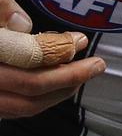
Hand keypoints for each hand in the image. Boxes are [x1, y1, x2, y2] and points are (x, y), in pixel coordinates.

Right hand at [0, 0, 105, 117]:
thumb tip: (24, 25)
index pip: (26, 58)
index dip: (58, 51)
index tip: (81, 41)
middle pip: (29, 88)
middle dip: (68, 78)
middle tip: (97, 65)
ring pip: (21, 107)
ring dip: (56, 94)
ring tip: (82, 77)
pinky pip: (11, 110)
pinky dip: (37, 102)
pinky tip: (55, 88)